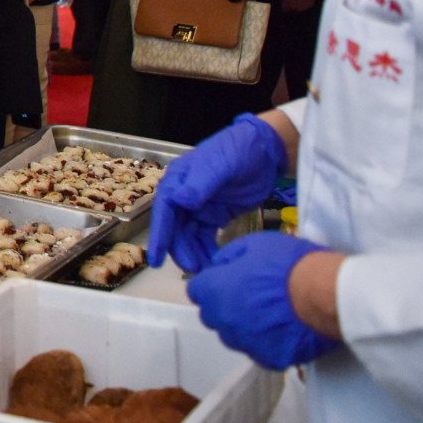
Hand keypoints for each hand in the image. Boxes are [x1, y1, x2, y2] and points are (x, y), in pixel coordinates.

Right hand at [147, 113, 287, 271]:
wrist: (267, 151)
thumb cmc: (239, 151)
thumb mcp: (220, 165)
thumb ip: (201, 183)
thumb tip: (180, 202)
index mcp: (178, 180)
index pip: (164, 210)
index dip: (159, 235)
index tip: (155, 259)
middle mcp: (184, 195)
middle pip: (175, 227)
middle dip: (181, 249)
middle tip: (194, 269)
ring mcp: (199, 206)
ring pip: (189, 235)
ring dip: (194, 252)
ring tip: (207, 271)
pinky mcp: (215, 215)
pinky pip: (206, 237)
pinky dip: (208, 249)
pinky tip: (216, 262)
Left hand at [188, 233, 341, 369]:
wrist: (324, 294)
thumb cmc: (286, 263)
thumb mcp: (253, 244)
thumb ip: (228, 257)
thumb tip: (220, 267)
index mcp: (213, 292)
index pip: (197, 291)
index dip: (212, 285)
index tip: (228, 280)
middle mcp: (223, 321)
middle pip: (214, 316)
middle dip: (225, 306)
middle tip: (252, 296)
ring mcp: (245, 344)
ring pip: (236, 337)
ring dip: (245, 327)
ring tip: (271, 314)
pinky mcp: (270, 360)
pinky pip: (261, 351)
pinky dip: (269, 342)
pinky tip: (285, 330)